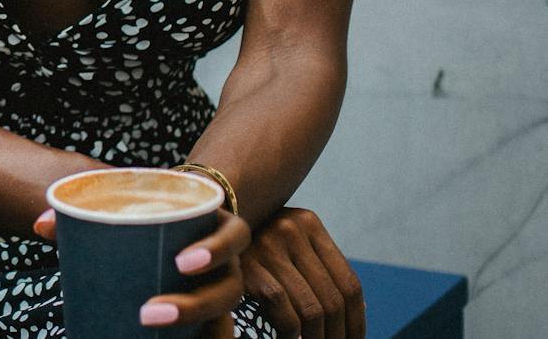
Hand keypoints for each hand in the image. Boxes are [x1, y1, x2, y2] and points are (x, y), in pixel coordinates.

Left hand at [34, 207, 249, 338]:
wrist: (178, 220)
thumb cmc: (154, 212)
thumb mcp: (132, 203)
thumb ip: (87, 210)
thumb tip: (41, 226)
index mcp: (218, 227)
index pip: (234, 236)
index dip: (215, 249)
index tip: (180, 261)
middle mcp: (228, 264)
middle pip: (229, 289)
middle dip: (194, 305)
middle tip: (150, 312)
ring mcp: (222, 292)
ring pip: (224, 319)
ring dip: (194, 329)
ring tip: (151, 327)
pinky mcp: (212, 316)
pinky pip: (216, 335)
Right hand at [241, 207, 364, 338]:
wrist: (190, 221)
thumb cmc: (240, 243)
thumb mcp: (281, 245)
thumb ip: (311, 267)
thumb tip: (357, 310)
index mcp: (308, 223)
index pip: (349, 283)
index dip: (357, 322)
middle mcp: (292, 229)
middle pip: (333, 299)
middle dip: (338, 337)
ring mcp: (268, 245)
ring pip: (312, 310)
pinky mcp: (248, 266)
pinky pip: (284, 312)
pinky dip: (293, 337)